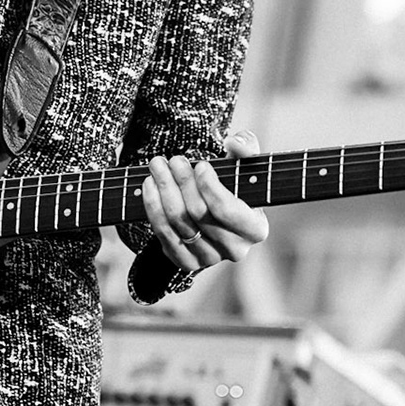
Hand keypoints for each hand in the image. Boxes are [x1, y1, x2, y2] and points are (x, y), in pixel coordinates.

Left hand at [141, 130, 270, 273]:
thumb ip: (247, 148)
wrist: (214, 212)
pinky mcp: (185, 262)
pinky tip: (150, 185)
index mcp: (254, 228)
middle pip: (199, 214)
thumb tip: (235, 144)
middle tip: (174, 160)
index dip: (210, 187)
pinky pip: (163, 234)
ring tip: (158, 166)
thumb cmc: (232, 185)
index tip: (201, 166)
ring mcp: (209, 258)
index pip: (228, 211)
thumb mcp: (243, 164)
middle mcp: (235, 249)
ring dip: (164, 189)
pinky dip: (153, 207)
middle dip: (183, 182)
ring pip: (179, 222)